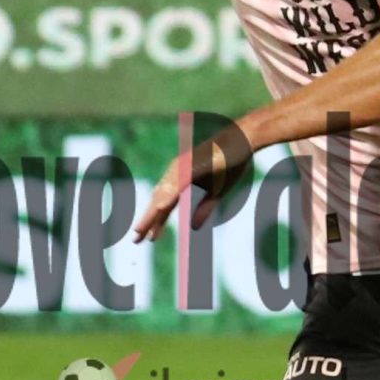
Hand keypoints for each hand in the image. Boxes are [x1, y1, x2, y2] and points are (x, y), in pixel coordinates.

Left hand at [132, 120, 255, 240]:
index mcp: (181, 179)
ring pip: (163, 195)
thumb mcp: (218, 192)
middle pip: (159, 201)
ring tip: (140, 230)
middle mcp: (177, 172)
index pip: (165, 204)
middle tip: (135, 240)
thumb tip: (193, 227)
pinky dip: (168, 196)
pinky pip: (178, 184)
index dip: (156, 222)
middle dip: (146, 221)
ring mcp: (183, 168)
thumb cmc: (231, 163)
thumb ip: (205, 208)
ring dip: (151, 213)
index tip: (148, 238)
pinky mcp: (193, 165)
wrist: (243, 139)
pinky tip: (159, 208)